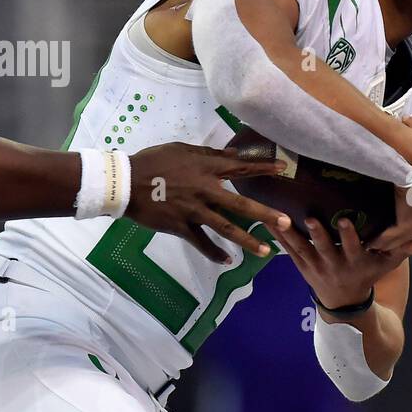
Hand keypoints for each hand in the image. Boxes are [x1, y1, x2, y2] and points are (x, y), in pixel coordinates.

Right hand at [127, 142, 292, 263]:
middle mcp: (204, 190)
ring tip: (265, 251)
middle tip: (286, 223)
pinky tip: (228, 261)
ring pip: (225, 228)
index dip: (262, 167)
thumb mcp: (181, 150)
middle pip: (240, 204)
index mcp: (205, 169)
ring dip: (247, 240)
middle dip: (264, 214)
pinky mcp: (181, 227)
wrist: (125, 183)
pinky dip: (214, 253)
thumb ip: (209, 155)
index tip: (283, 169)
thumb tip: (234, 154)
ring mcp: (194, 211)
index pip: (240, 167)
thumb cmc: (153, 162)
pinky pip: (201, 243)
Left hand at [273, 214, 411, 310]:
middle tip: (311, 217)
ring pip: (303, 249)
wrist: (344, 304)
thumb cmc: (369, 275)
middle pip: (325, 248)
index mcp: (356, 262)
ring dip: (292, 234)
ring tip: (280, 218)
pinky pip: (289, 252)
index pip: (353, 247)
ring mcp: (316, 267)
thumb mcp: (387, 265)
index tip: (344, 219)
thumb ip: (404, 251)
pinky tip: (269, 222)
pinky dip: (280, 239)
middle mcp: (335, 265)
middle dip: (319, 234)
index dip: (348, 235)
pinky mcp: (303, 267)